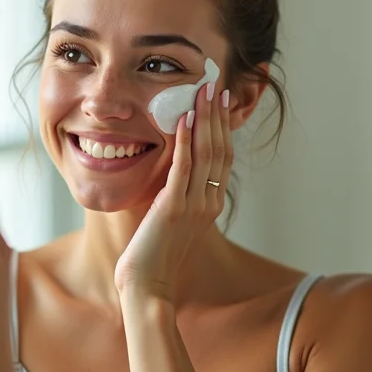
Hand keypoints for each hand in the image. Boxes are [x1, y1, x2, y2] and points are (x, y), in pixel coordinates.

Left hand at [115, 82, 232, 302]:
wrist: (148, 286)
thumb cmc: (153, 256)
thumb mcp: (171, 219)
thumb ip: (177, 194)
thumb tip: (173, 169)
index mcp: (212, 204)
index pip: (224, 157)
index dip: (223, 127)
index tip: (220, 101)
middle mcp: (210, 202)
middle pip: (221, 149)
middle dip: (218, 114)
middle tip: (215, 85)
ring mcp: (195, 205)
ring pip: (207, 152)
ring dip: (205, 118)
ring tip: (203, 91)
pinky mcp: (174, 208)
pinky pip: (184, 167)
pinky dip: (186, 140)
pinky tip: (184, 118)